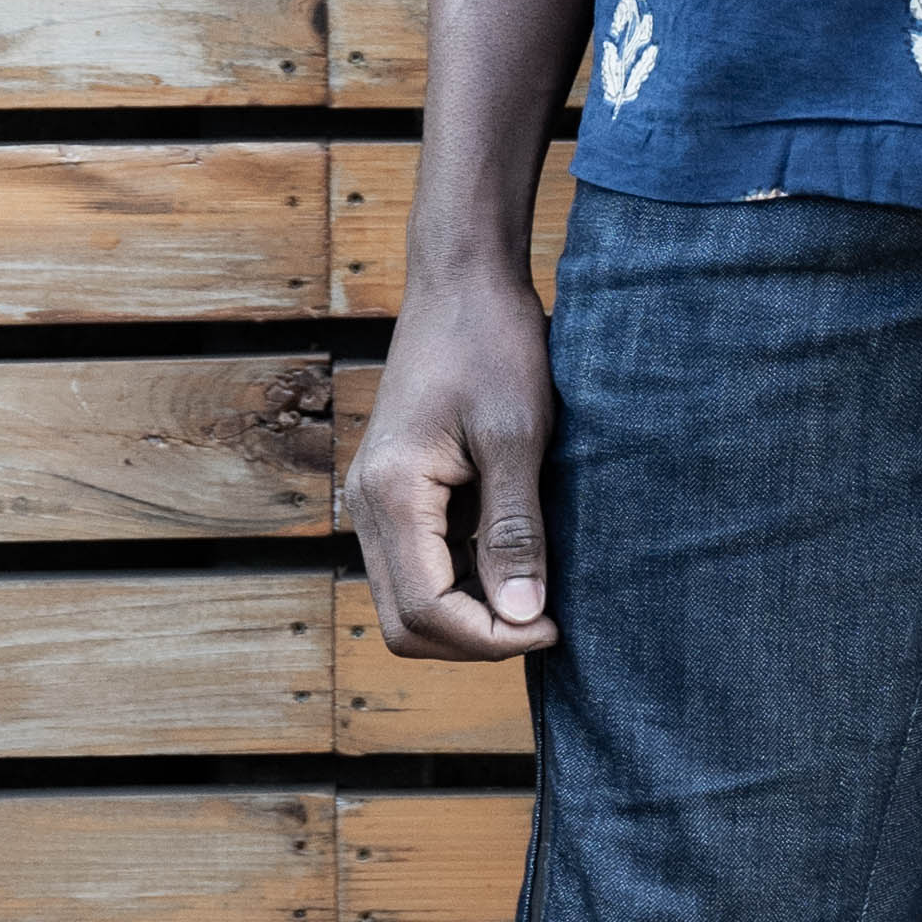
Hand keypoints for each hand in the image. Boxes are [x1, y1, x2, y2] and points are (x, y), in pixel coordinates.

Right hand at [346, 266, 557, 660]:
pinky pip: (421, 567)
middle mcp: (368, 506)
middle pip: (406, 624)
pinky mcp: (398, 494)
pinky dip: (465, 583)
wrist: (463, 281)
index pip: (425, 612)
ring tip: (537, 592)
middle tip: (546, 620)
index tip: (553, 626)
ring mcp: (378, 502)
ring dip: (471, 615)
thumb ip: (514, 531)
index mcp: (392, 493)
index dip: (491, 638)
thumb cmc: (493, 345)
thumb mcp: (518, 437)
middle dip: (476, 639)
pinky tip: (517, 562)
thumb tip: (523, 617)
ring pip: (411, 602)